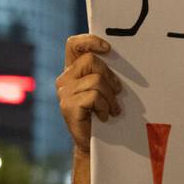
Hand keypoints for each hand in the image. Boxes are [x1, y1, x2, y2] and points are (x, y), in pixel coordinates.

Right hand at [55, 35, 121, 153]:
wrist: (94, 143)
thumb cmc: (102, 112)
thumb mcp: (104, 88)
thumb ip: (104, 73)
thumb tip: (119, 57)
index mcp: (72, 70)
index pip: (74, 45)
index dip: (90, 41)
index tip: (108, 49)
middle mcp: (64, 79)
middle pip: (91, 61)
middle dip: (109, 76)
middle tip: (117, 93)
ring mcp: (64, 92)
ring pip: (96, 80)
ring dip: (109, 96)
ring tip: (111, 109)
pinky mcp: (67, 106)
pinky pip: (94, 96)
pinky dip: (104, 106)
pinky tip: (103, 116)